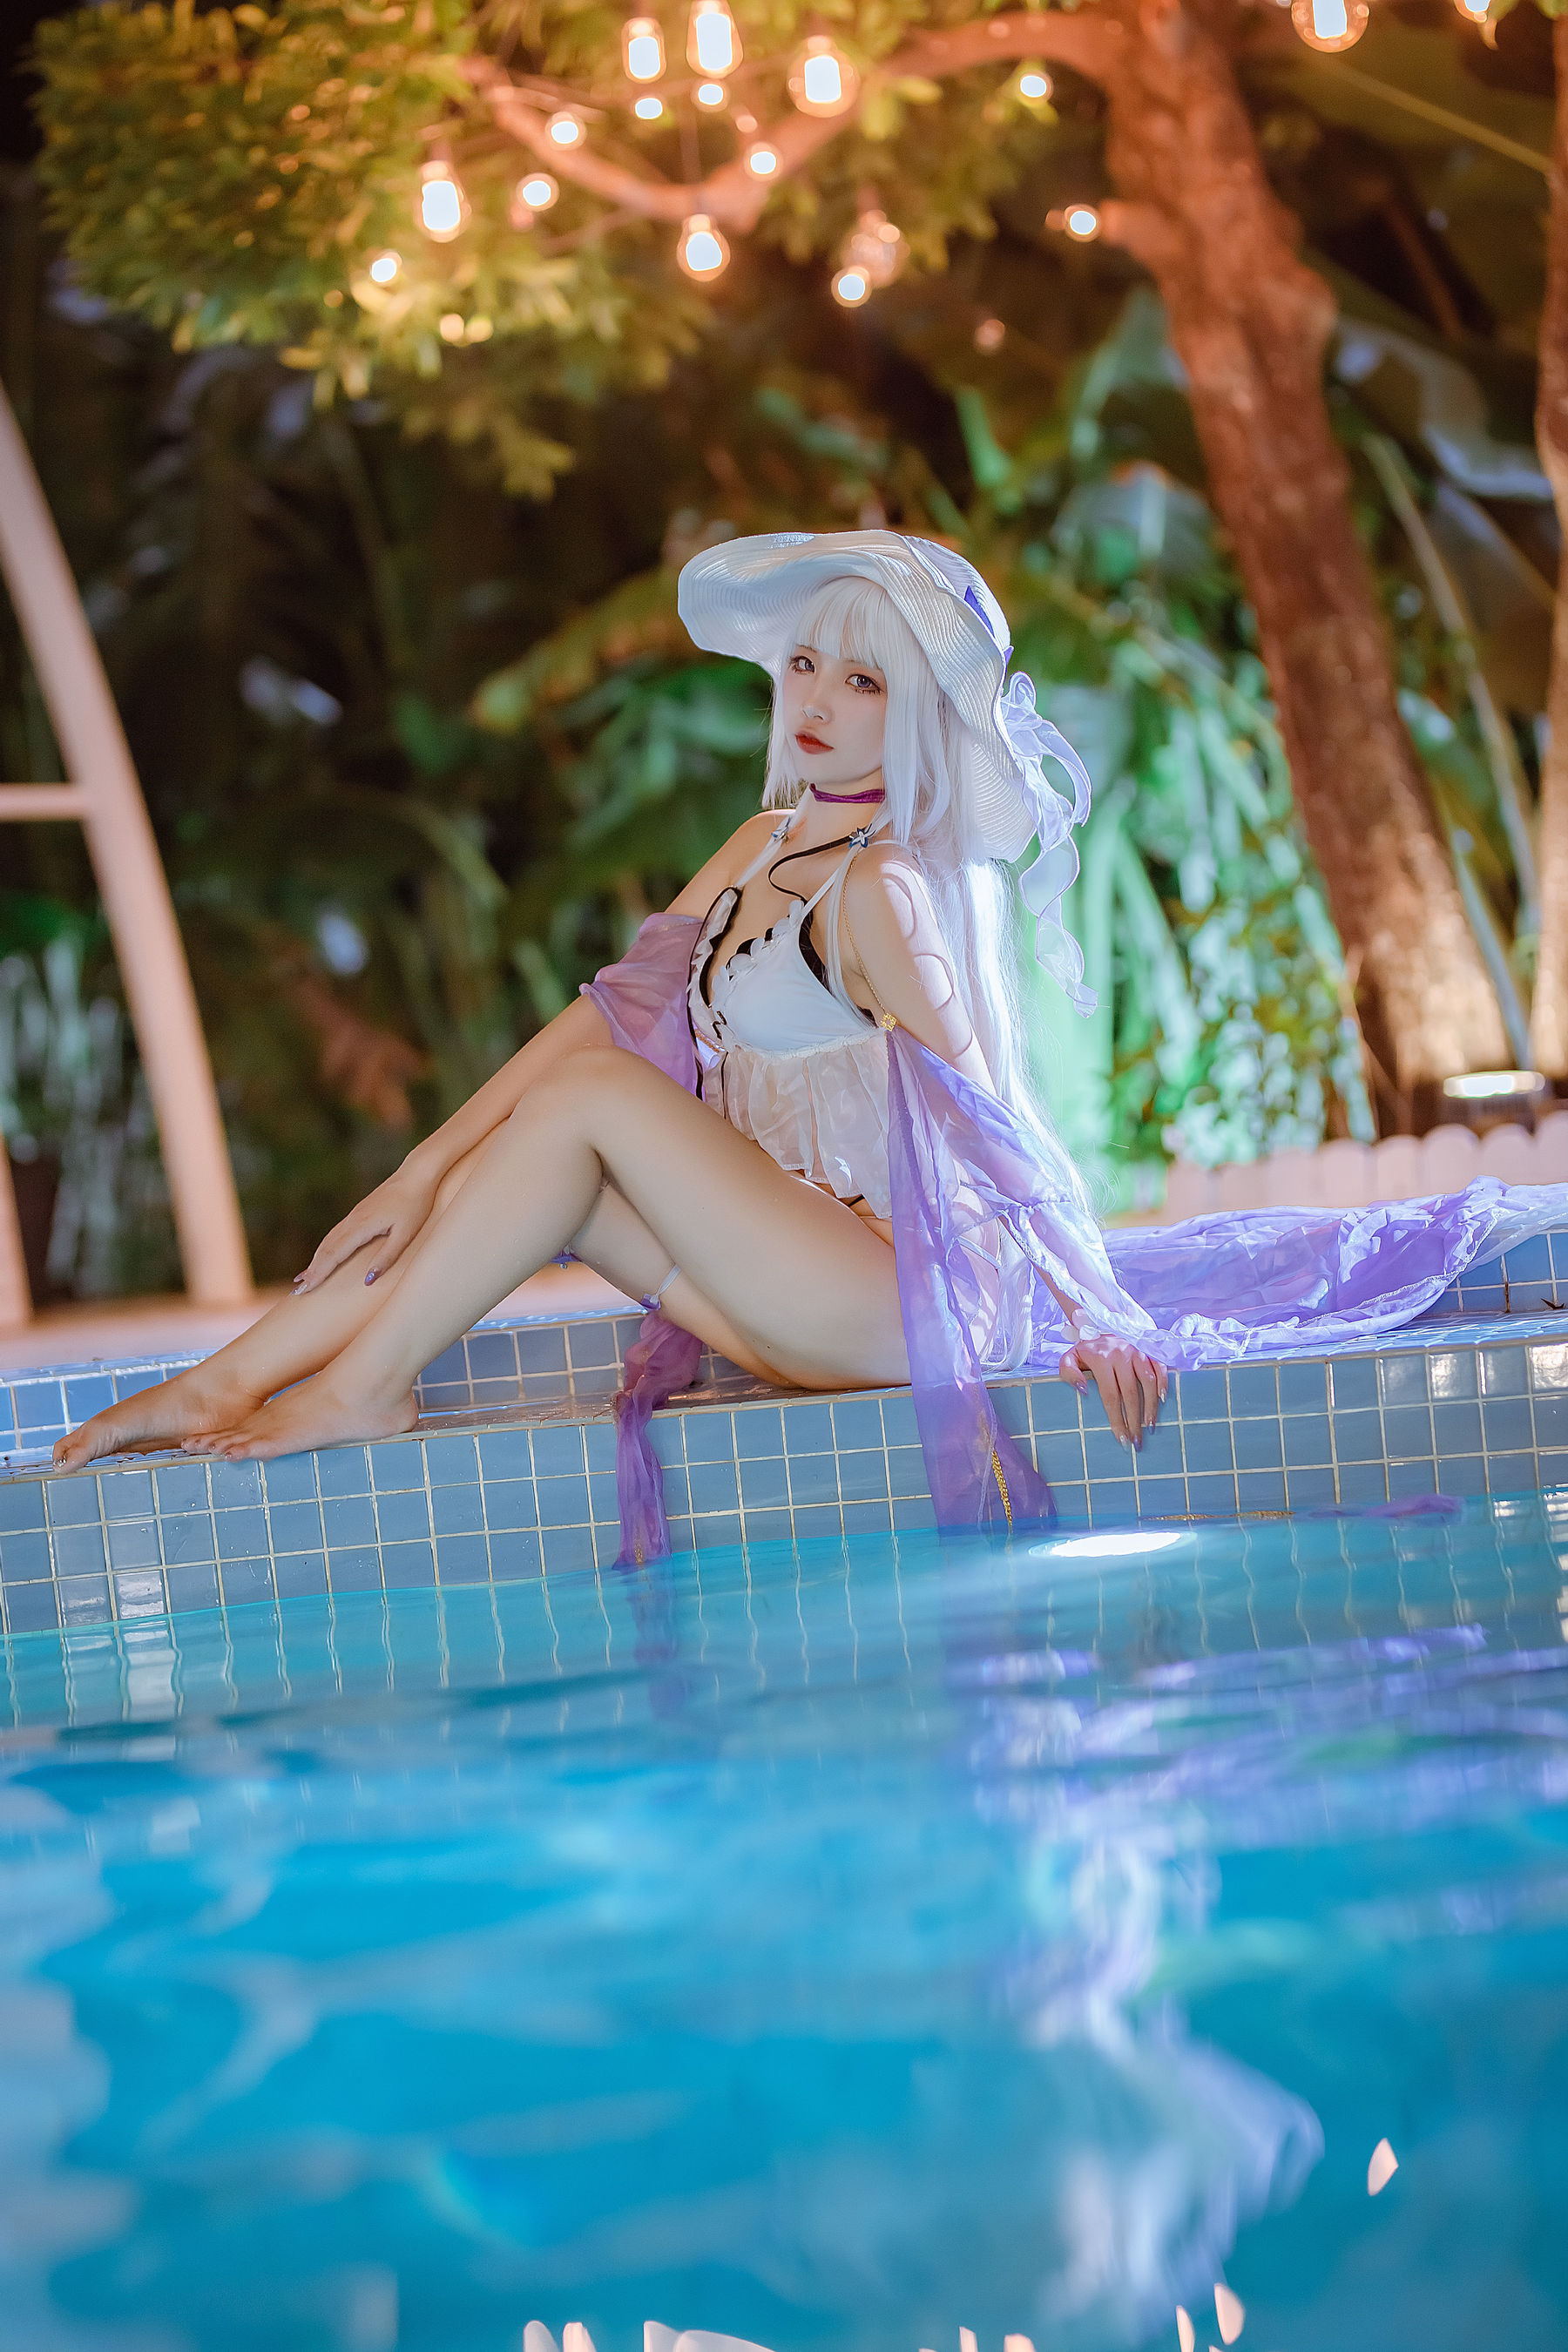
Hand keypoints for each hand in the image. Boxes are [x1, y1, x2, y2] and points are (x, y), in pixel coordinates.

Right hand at [291, 1159, 442, 1293]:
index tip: (305, 1289)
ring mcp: (354, 1215)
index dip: (318, 1273)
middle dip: (311, 1271)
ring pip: (328, 1241)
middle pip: (326, 1249)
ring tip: (303, 1278)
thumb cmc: (415, 1204)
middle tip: (298, 1291)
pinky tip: (322, 1255)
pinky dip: (324, 1248)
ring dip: (315, 1260)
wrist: (416, 1174)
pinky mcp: (359, 1213)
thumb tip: (368, 1281)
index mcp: (362, 1226)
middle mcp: (352, 1221)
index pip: (334, 1255)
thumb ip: (387, 1257)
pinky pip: (335, 1234)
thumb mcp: (406, 1234)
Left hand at [1060, 1338, 1167, 1449]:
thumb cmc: (1086, 1348)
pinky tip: (1163, 1400)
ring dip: (1150, 1405)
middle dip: (1134, 1420)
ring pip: (1148, 1381)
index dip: (1116, 1419)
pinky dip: (1164, 1382)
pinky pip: (1160, 1366)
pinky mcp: (1148, 1348)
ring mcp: (1137, 1350)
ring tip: (1150, 1426)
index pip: (1110, 1396)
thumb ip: (1068, 1373)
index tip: (1121, 1438)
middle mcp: (1120, 1354)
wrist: (1102, 1322)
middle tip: (1137, 1440)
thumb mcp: (1069, 1357)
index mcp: (1100, 1359)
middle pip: (1130, 1393)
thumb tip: (1082, 1391)